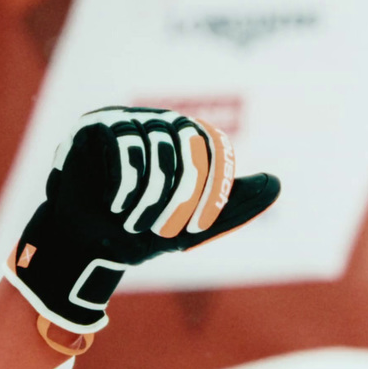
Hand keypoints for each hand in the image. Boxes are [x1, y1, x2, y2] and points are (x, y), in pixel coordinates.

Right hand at [6, 107, 280, 333]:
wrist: (91, 248)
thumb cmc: (144, 232)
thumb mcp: (197, 223)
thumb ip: (235, 204)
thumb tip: (276, 183)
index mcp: (188, 141)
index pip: (216, 151)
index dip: (211, 192)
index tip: (198, 228)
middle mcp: (160, 123)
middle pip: (188, 146)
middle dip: (181, 198)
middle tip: (164, 230)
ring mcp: (127, 120)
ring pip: (155, 149)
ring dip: (148, 198)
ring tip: (134, 223)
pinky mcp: (94, 126)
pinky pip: (120, 147)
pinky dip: (122, 186)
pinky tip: (114, 207)